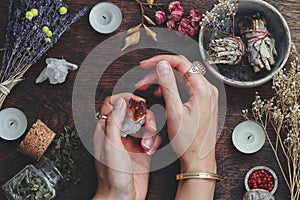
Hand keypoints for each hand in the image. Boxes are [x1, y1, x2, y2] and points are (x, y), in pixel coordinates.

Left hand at [93, 93, 161, 199]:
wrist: (122, 197)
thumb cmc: (112, 175)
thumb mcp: (110, 145)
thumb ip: (114, 121)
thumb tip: (120, 101)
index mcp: (106, 129)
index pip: (113, 103)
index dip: (126, 99)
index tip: (137, 103)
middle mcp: (119, 132)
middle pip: (134, 111)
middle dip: (144, 116)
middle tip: (147, 126)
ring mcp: (132, 140)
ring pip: (146, 123)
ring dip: (151, 132)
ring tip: (146, 145)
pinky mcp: (143, 149)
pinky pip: (153, 136)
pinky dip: (155, 141)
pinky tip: (150, 151)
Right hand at [136, 55, 217, 172]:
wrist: (198, 158)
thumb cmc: (188, 141)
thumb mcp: (174, 111)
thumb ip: (168, 85)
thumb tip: (163, 65)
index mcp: (203, 89)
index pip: (181, 62)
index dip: (161, 60)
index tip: (146, 64)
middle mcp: (207, 89)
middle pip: (181, 69)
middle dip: (160, 71)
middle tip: (144, 79)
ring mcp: (206, 95)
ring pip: (182, 78)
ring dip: (165, 80)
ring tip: (149, 87)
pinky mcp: (202, 101)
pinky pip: (186, 87)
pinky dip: (172, 87)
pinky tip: (162, 94)